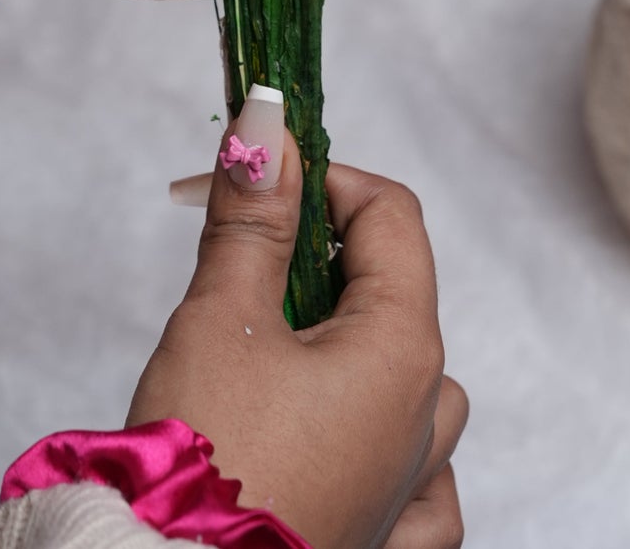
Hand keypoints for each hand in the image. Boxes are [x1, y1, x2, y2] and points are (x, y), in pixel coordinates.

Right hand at [129, 135, 465, 548]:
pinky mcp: (384, 536)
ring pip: (410, 380)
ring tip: (270, 351)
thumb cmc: (205, 461)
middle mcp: (424, 415)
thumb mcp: (223, 315)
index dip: (319, 178)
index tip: (250, 178)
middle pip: (394, 290)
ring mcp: (412, 484)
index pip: (389, 214)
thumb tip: (270, 122)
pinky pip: (416, 477)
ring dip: (349, 346)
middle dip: (316, 258)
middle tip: (236, 262)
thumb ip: (254, 214)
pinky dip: (381, 441)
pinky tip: (336, 435)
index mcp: (404, 349)